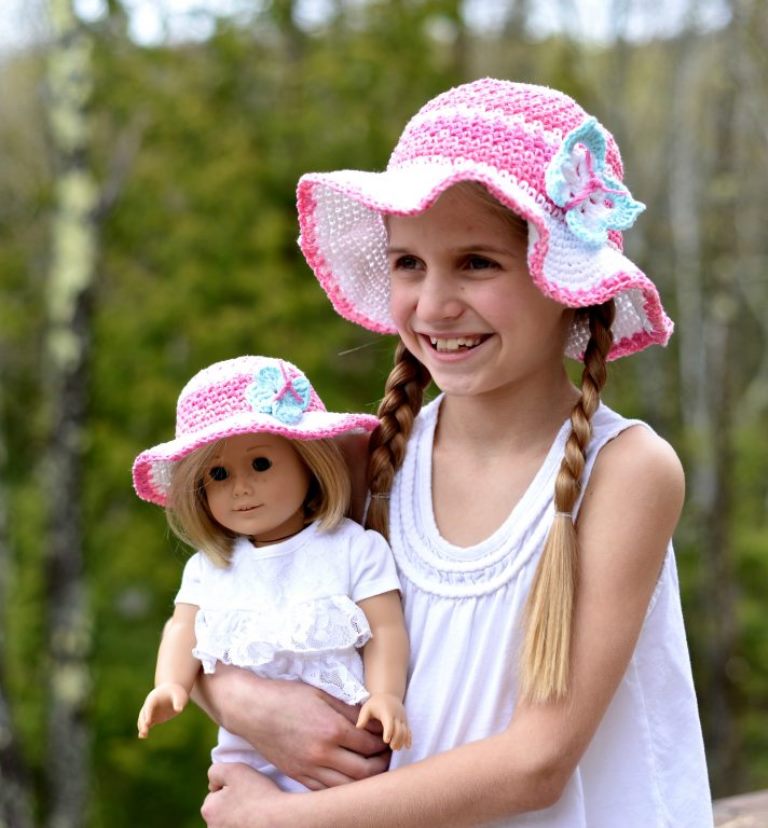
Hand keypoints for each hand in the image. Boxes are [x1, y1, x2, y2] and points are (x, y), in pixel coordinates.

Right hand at [137, 682, 188, 737]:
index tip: (148, 722)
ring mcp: (151, 711)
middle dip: (143, 723)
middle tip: (144, 732)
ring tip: (143, 736)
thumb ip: (178, 702)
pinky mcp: (153, 717)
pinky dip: (144, 729)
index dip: (148, 714)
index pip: (149, 706)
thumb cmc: (176, 693)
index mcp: (154, 698)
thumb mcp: (179, 696)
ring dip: (142, 727)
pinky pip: (147, 723)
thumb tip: (179, 710)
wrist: (173, 692)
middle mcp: (149, 705)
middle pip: (143, 714)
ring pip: (143, 720)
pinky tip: (143, 736)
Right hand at [198, 666, 389, 788]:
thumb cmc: (287, 696)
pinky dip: (342, 789)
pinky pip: (326, 791)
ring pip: (347, 788)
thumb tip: (371, 721)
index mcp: (331, 729)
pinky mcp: (298, 776)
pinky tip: (348, 778)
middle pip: (365, 773)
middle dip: (381, 766)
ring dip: (364, 782)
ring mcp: (309, 769)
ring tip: (371, 770)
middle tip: (385, 757)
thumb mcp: (322, 694)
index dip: (383, 744)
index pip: (370, 746)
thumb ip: (348, 710)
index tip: (388, 739)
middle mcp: (322, 754)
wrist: (253, 710)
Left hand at [201, 763, 286, 827]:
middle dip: (232, 804)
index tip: (245, 788)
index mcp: (208, 810)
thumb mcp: (234, 770)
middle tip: (251, 798)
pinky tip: (257, 821)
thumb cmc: (258, 793)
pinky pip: (240, 827)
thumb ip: (216, 771)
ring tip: (256, 810)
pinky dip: (246, 824)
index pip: (214, 794)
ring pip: (230, 821)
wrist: (280, 819)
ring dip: (238, 815)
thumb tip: (213, 785)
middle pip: (221, 810)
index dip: (230, 787)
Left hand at [356, 693, 411, 749]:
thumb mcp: (367, 707)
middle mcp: (396, 715)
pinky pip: (409, 730)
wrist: (389, 695)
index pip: (389, 723)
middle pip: (399, 729)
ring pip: (405, 731)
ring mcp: (402, 718)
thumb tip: (358, 727)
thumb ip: (363, 717)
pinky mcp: (405, 721)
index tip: (386, 740)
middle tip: (392, 747)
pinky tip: (407, 747)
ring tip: (396, 748)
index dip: (389, 731)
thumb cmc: (375, 704)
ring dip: (402, 741)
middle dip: (397, 739)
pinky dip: (409, 738)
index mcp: (386, 712)